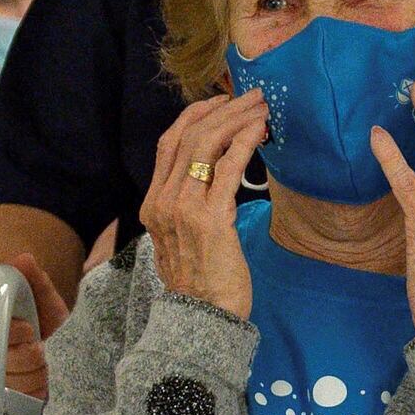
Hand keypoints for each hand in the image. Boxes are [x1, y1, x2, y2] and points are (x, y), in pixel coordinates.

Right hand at [3, 253, 69, 399]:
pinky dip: (36, 390)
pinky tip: (43, 378)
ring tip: (44, 359)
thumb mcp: (42, 296)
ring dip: (36, 373)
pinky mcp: (1, 399)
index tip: (31, 329)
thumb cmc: (43, 317)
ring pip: (9, 385)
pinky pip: (16, 402)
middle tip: (41, 345)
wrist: (56, 342)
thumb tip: (22, 258)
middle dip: (28, 356)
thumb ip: (32, 277)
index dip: (10, 334)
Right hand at [141, 94, 264, 321]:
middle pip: (188, 135)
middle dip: (222, 108)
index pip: (168, 143)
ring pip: (206, 144)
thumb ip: (187, 206)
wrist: (203, 318)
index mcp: (153, 204)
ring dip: (236, 118)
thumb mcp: (182, 239)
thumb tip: (211, 176)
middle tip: (251, 96)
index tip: (219, 102)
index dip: (194, 115)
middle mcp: (162, 201)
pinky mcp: (211, 219)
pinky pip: (227, 167)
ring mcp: (183, 209)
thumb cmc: (202, 281)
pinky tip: (261, 131)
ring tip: (261, 106)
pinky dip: (245, 142)